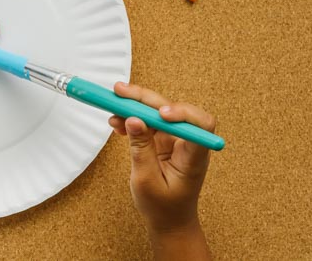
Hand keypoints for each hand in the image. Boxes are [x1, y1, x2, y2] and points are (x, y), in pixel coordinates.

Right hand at [109, 82, 215, 234]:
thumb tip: (134, 119)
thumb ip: (141, 149)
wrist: (167, 220)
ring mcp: (174, 139)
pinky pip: (147, 121)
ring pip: (156, 111)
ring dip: (134, 106)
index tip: (160, 113)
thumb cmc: (163, 207)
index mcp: (193, 157)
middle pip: (170, 110)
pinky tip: (116, 121)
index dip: (182, 112)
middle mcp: (186, 143)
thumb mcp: (146, 181)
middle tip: (120, 91)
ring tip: (112, 105)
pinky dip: (131, 118)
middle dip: (145, 99)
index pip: (200, 124)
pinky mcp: (162, 139)